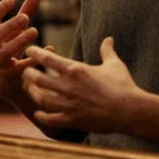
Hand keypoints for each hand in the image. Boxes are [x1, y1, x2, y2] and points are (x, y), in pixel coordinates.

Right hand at [0, 0, 42, 98]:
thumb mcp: (17, 31)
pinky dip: (34, 59)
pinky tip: (49, 49)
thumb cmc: (12, 50)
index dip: (0, 9)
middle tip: (25, 17)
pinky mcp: (8, 77)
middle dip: (9, 25)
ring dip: (19, 41)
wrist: (7, 83)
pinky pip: (20, 68)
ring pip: (4, 52)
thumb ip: (26, 11)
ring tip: (35, 31)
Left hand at [22, 37, 143, 133]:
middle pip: (37, 78)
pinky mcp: (73, 120)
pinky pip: (50, 119)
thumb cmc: (124, 85)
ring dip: (32, 93)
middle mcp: (68, 86)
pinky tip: (38, 113)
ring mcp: (69, 104)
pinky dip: (41, 116)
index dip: (34, 52)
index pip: (46, 58)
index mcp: (76, 70)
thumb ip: (107, 51)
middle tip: (26, 72)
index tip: (30, 50)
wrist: (132, 111)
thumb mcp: (115, 65)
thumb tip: (109, 39)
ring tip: (31, 89)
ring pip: (40, 98)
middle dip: (28, 74)